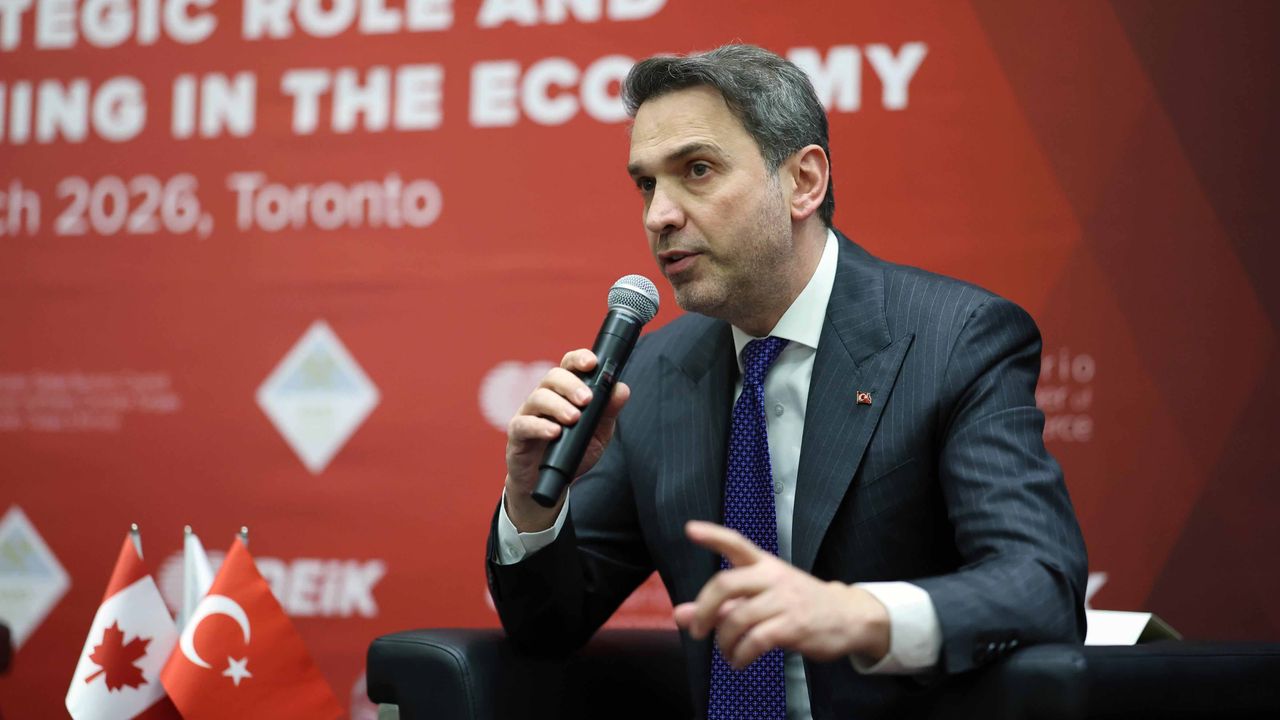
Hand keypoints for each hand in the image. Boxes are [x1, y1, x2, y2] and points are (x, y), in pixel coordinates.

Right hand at [504, 348, 629, 531]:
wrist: (549, 483)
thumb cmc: (573, 452)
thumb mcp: (598, 434)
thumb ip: (608, 412)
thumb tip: (621, 389)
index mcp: (565, 392)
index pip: (569, 366)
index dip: (579, 358)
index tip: (592, 363)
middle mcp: (545, 397)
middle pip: (553, 377)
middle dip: (571, 385)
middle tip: (586, 400)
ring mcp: (529, 414)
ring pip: (538, 397)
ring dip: (558, 405)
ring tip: (573, 418)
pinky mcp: (517, 434)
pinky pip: (524, 424)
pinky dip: (539, 426)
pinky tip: (554, 432)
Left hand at [673, 521, 889, 667]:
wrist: (849, 617)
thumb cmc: (799, 605)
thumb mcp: (761, 599)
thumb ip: (720, 606)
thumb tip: (680, 614)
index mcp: (764, 564)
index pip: (736, 543)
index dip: (712, 536)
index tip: (689, 529)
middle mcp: (773, 577)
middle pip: (726, 584)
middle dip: (704, 610)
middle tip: (698, 631)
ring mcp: (784, 600)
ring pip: (738, 618)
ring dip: (724, 642)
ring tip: (727, 652)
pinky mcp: (794, 625)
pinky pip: (756, 640)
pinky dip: (741, 655)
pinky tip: (739, 661)